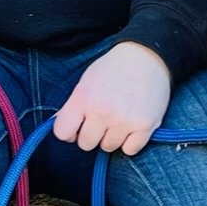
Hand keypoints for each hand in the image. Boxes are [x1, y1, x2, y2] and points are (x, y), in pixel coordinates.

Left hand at [53, 41, 171, 156]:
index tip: (77, 126)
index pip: (62, 132)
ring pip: (108, 147)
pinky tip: (131, 125)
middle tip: (102, 119)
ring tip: (119, 118)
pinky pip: (129, 150)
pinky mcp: (145, 126)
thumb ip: (73, 106)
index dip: (69, 131)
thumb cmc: (113, 68)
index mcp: (83, 98)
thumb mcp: (86, 81)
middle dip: (92, 134)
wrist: (146, 55)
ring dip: (112, 137)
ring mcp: (124, 120)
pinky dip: (130, 141)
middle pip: (86, 144)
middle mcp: (102, 111)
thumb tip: (61, 128)